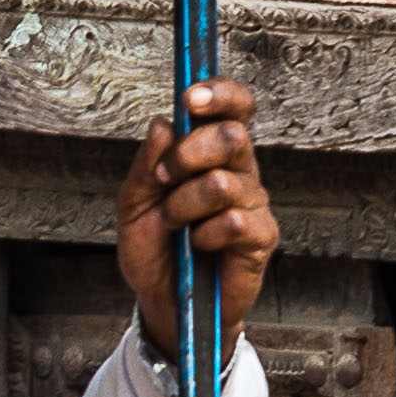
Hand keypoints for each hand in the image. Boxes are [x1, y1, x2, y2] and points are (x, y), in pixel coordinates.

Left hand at [121, 78, 276, 359]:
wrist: (165, 302)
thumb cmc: (155, 251)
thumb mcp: (133, 206)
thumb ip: (146, 166)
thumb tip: (162, 125)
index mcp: (212, 152)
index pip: (233, 107)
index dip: (220, 94)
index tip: (190, 99)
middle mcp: (239, 170)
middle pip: (232, 136)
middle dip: (188, 155)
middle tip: (164, 180)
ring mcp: (253, 203)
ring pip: (224, 183)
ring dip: (185, 205)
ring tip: (175, 226)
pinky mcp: (262, 238)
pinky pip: (236, 222)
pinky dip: (205, 235)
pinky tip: (198, 247)